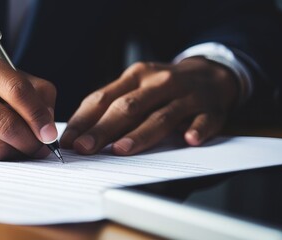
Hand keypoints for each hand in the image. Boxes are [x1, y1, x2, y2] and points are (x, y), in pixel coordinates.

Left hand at [60, 57, 238, 154]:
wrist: (211, 73)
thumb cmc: (163, 87)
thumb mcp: (136, 87)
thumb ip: (111, 106)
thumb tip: (78, 134)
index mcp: (135, 77)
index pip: (103, 98)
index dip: (84, 120)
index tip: (70, 140)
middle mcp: (158, 83)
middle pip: (127, 107)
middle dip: (103, 129)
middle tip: (86, 148)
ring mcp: (186, 95)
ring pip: (160, 116)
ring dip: (140, 134)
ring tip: (121, 149)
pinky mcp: (210, 109)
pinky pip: (203, 120)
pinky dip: (196, 129)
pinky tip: (189, 140)